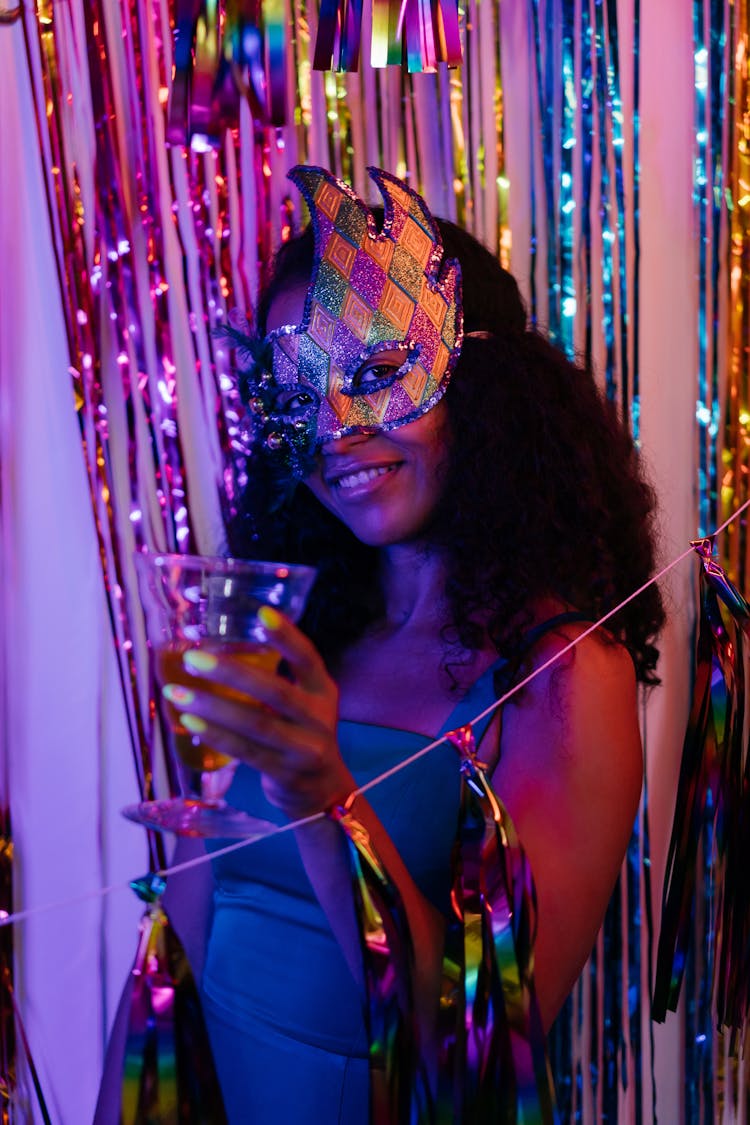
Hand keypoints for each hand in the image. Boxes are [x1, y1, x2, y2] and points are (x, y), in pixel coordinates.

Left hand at [172, 606, 354, 819]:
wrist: (323, 790)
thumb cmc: (301, 734)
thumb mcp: (304, 703)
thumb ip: (276, 679)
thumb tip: (217, 649)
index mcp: (322, 690)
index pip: (307, 658)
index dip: (287, 636)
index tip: (262, 613)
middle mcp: (318, 717)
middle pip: (275, 691)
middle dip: (230, 673)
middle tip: (192, 659)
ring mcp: (305, 748)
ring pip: (256, 723)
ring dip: (212, 707)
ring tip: (177, 693)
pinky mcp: (286, 773)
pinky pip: (246, 752)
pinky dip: (216, 735)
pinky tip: (189, 723)